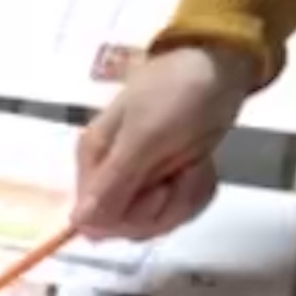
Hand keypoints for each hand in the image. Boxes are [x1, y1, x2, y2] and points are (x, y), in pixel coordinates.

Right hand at [70, 41, 257, 241]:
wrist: (219, 68)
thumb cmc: (177, 93)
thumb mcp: (145, 137)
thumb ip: (113, 183)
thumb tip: (76, 223)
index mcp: (94, 160)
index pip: (98, 222)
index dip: (132, 217)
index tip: (159, 190)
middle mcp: (111, 175)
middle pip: (129, 226)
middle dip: (166, 206)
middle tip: (181, 171)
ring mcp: (140, 178)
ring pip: (157, 221)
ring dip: (185, 197)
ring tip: (193, 164)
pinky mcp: (166, 180)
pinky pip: (177, 210)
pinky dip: (196, 192)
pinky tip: (200, 166)